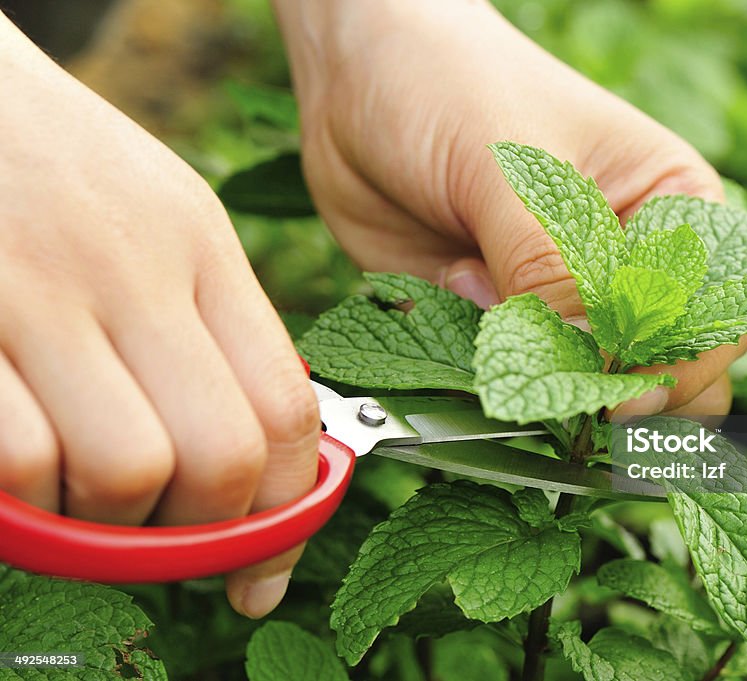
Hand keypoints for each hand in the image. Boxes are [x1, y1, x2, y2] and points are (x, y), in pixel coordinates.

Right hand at [0, 18, 318, 616]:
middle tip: (168, 539)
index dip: (289, 511)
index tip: (266, 565)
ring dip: (107, 524)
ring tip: (84, 503)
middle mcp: (134, 269)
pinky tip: (23, 480)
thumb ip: (216, 326)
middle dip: (203, 534)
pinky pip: (20, 457)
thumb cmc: (59, 170)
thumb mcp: (164, 220)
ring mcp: (38, 289)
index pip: (286, 407)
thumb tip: (268, 455)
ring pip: (126, 470)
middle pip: (222, 456)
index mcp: (200, 247)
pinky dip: (27, 500)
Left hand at [274, 0, 746, 416]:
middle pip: (657, 367)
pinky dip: (475, 369)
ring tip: (475, 294)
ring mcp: (559, 301)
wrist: (356, 75)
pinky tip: (447, 282)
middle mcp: (624, 265)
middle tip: (551, 382)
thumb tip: (587, 364)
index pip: (710, 313)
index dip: (676, 364)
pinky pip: (504, 381)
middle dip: (609, 390)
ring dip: (533, 378)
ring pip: (577, 387)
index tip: (620, 397)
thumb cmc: (454, 85)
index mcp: (671, 210)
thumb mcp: (512, 165)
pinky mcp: (497, 322)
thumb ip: (550, 267)